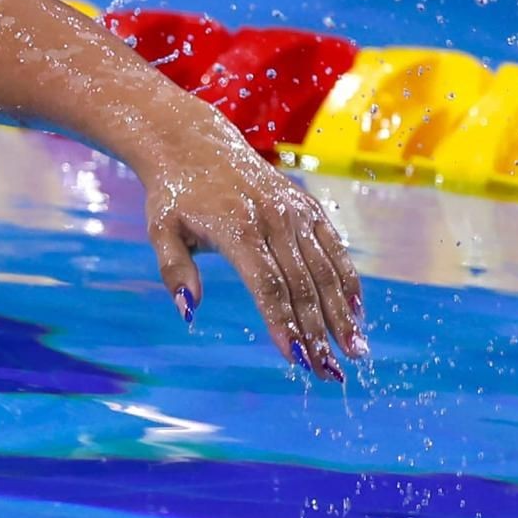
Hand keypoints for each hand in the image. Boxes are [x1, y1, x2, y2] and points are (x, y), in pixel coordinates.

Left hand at [142, 125, 367, 380]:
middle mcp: (274, 220)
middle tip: (330, 373)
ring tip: (355, 352)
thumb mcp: (161, 230)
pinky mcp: (308, 207)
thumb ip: (174, 270)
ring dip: (342, 315)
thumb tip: (189, 310)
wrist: (196, 144)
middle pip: (302, 286)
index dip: (284, 324)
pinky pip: (334, 249)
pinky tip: (356, 314)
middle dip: (318, 333)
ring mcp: (295, 212)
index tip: (297, 360)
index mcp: (238, 229)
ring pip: (325, 271)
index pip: (267, 287)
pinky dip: (347, 282)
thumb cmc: (174, 195)